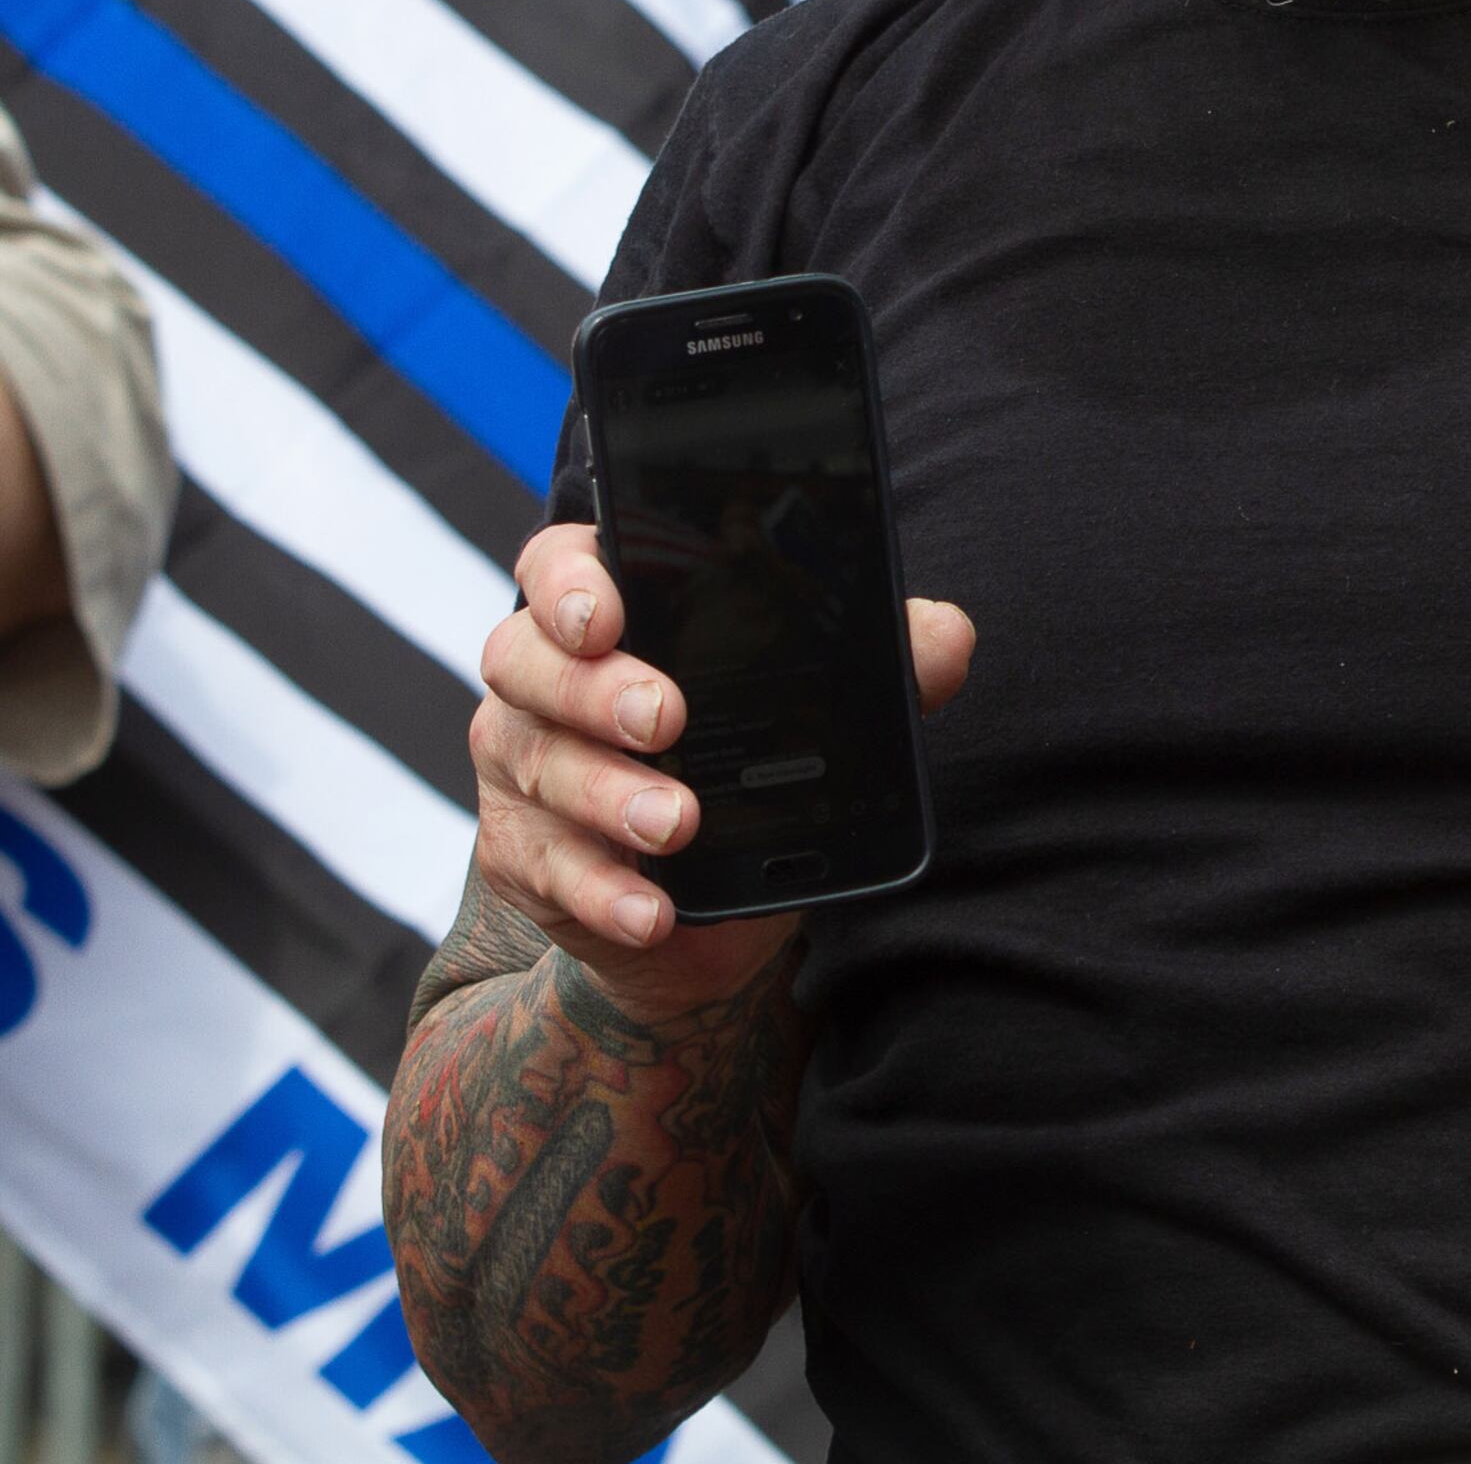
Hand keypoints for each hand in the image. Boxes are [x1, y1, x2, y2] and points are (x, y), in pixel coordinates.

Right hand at [470, 523, 974, 1025]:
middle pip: (528, 661)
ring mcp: (522, 766)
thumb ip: (879, 657)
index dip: (570, 581)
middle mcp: (544, 679)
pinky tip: (651, 908)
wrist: (711, 892)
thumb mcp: (817, 698)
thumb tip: (946, 637)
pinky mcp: (523, 852)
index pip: (560, 565)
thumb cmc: (753, 754)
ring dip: (610, 797)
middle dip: (595, 689)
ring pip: (540, 765)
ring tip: (677, 820)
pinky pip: (546, 866)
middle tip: (665, 718)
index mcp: (609, 612)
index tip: (609, 614)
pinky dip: (604, 890)